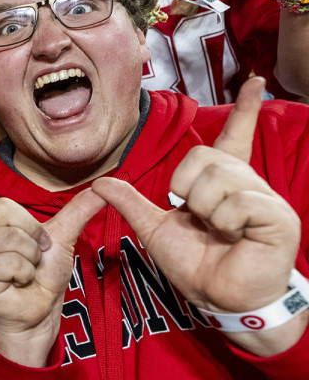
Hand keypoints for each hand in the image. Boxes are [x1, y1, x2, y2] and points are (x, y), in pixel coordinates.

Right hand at [0, 152, 105, 366]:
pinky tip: (17, 282)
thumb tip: (104, 186)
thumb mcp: (63, 237)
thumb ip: (80, 209)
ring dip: (30, 257)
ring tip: (24, 270)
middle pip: (4, 208)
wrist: (39, 312)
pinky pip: (8, 261)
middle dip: (31, 232)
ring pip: (9, 238)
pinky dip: (24, 273)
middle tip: (33, 253)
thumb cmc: (42, 278)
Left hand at [91, 77, 299, 315]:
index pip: (234, 137)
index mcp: (223, 184)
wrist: (219, 298)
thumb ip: (132, 203)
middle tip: (197, 217)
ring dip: (204, 209)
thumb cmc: (197, 266)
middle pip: (204, 157)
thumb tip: (101, 184)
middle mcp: (247, 185)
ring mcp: (265, 200)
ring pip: (218, 178)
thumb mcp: (156, 229)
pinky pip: (237, 202)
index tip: (255, 81)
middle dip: (186, 189)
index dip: (245, 109)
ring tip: (217, 230)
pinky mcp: (278, 217)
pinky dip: (224, 222)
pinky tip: (234, 237)